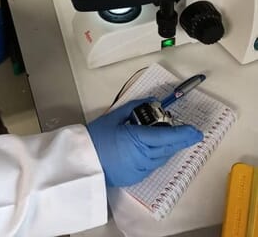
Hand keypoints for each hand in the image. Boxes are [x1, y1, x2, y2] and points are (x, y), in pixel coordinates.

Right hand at [87, 98, 202, 186]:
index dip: (184, 134)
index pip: (167, 136)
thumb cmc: (96, 137)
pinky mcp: (136, 177)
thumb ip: (135, 107)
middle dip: (180, 140)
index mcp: (138, 139)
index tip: (196, 132)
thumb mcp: (115, 115)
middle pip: (168, 148)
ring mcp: (141, 169)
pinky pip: (153, 165)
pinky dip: (157, 156)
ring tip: (169, 138)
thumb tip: (152, 101)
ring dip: (168, 147)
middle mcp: (143, 157)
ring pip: (162, 158)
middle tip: (189, 133)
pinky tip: (153, 149)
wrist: (82, 162)